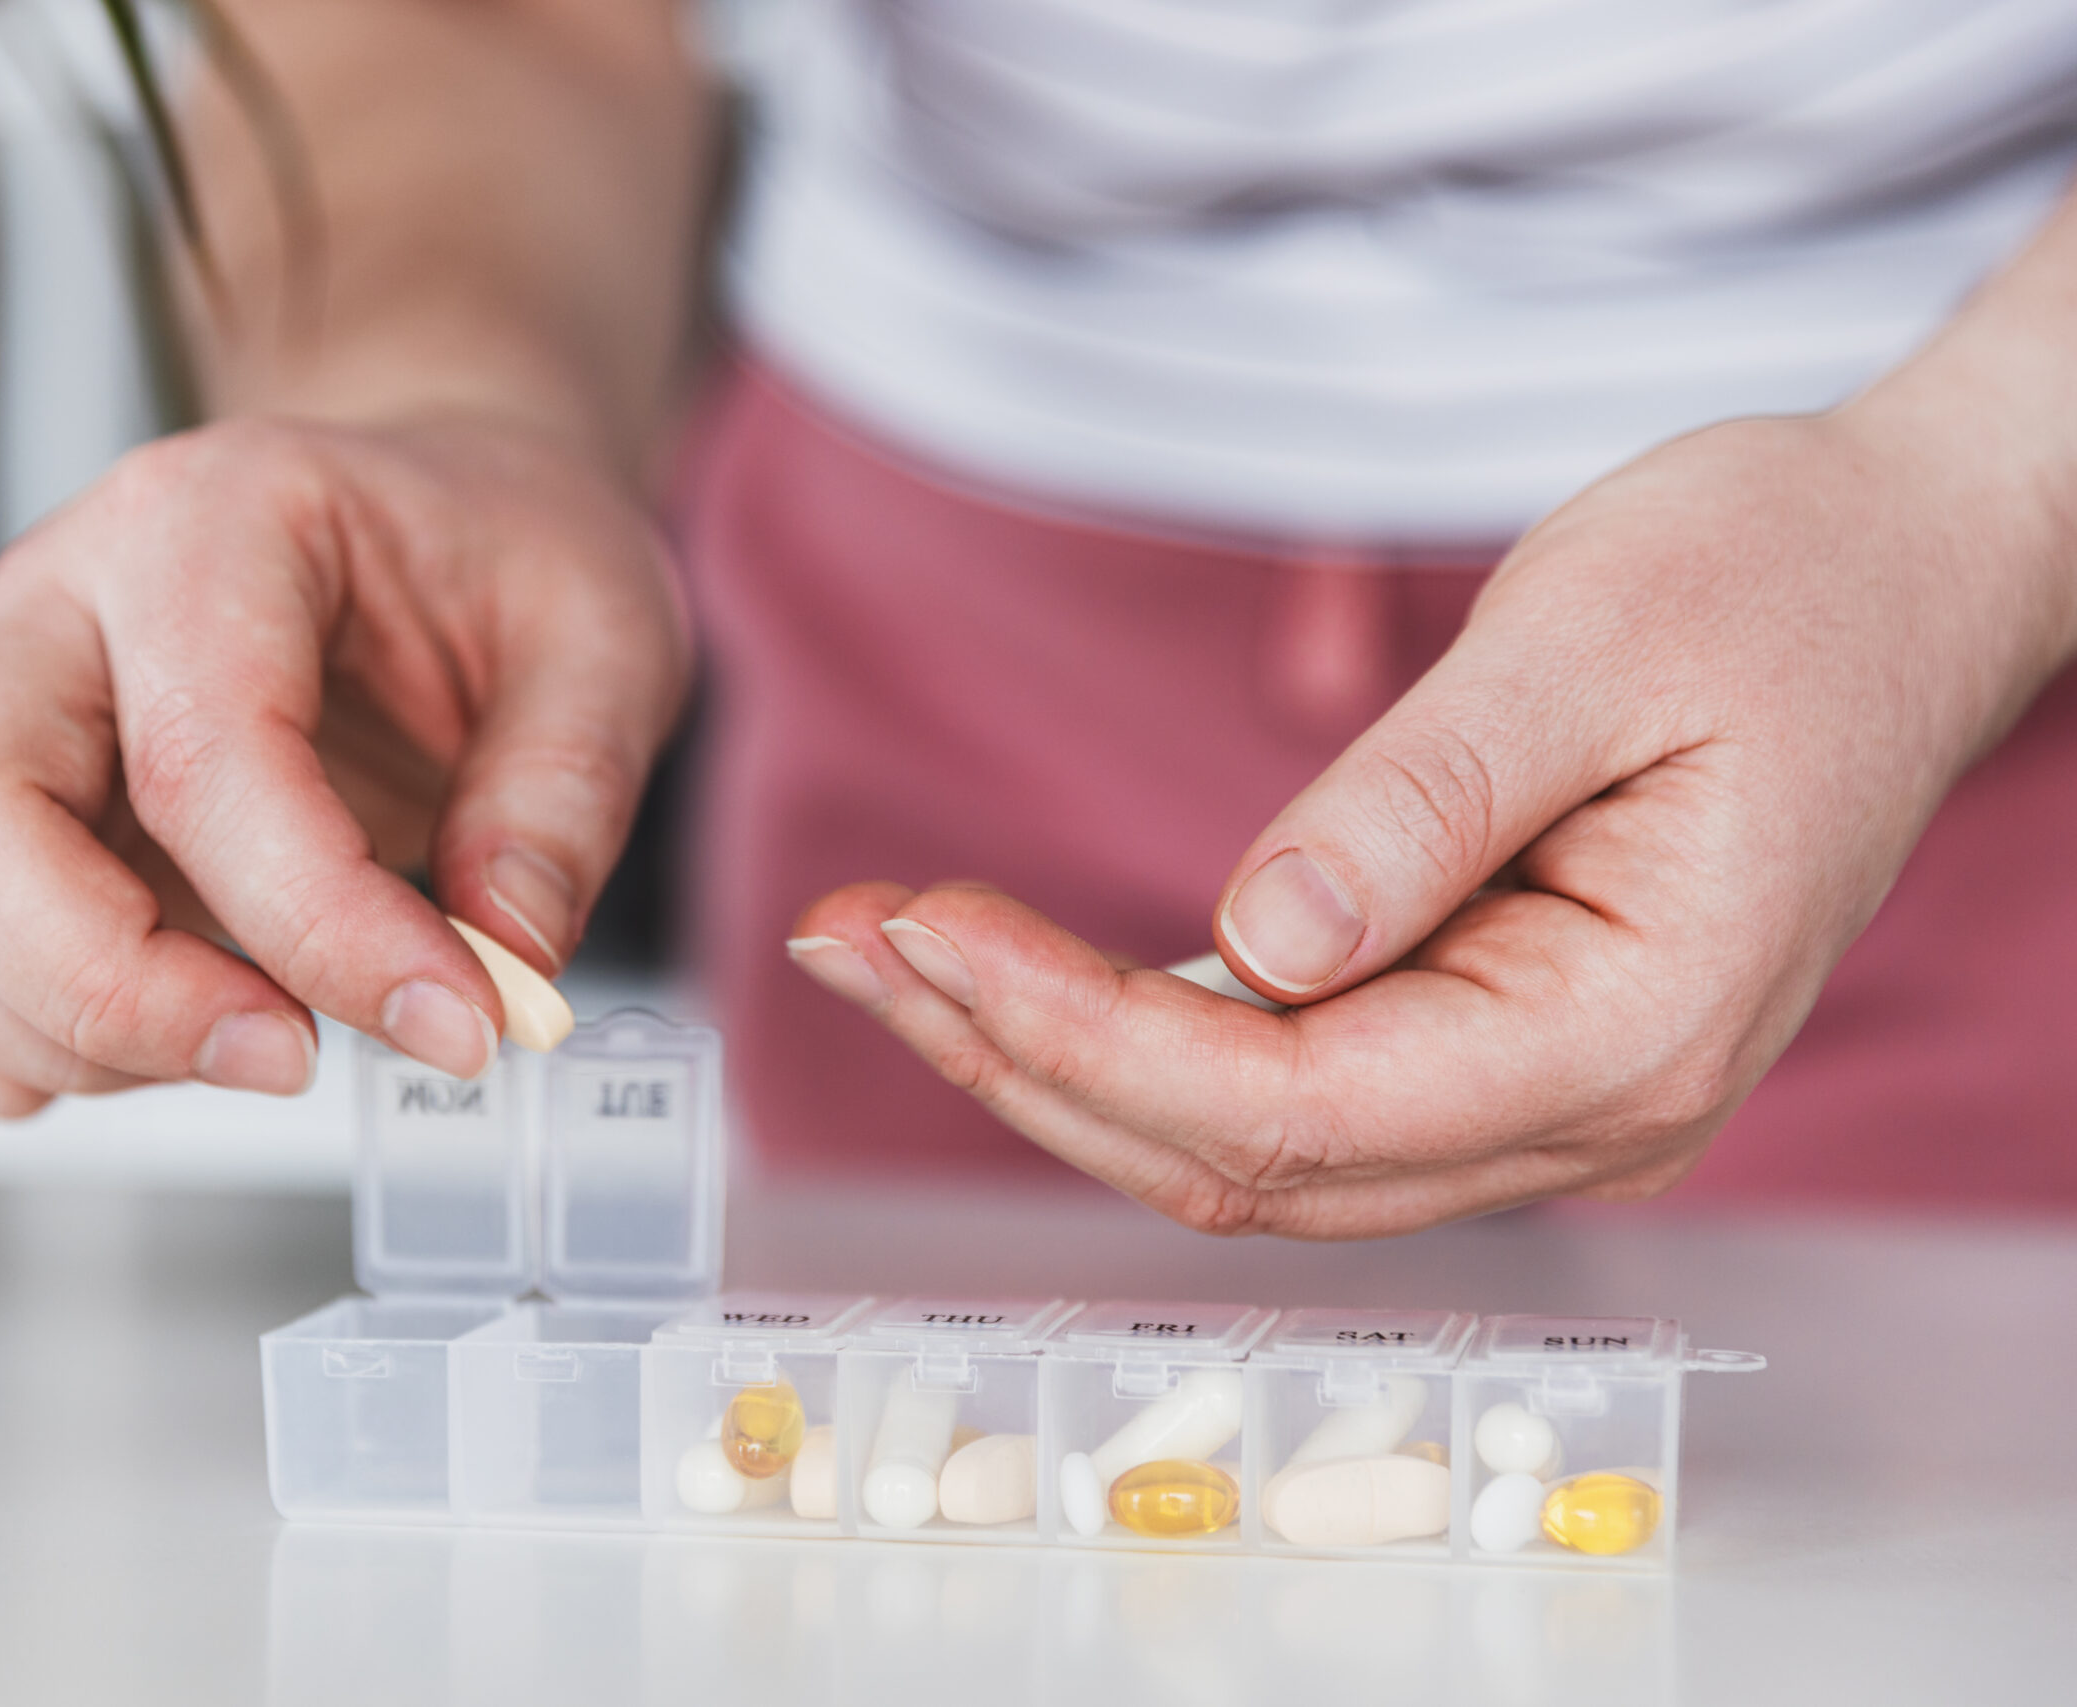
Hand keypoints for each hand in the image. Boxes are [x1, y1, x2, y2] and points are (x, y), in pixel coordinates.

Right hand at [0, 414, 687, 1114]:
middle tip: (293, 1056)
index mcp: (215, 520)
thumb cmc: (499, 560)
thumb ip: (561, 804)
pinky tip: (160, 1046)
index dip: (321, 927)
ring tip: (251, 1042)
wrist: (437, 522)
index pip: (204, 755)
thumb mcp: (605, 643)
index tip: (453, 1023)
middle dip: (109, 985)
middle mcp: (61, 599)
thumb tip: (504, 971)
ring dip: (52, 1030)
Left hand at [791, 400, 2076, 1236]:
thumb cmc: (1777, 579)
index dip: (1085, 1033)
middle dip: (1017, 1057)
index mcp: (1630, 1035)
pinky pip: (1285, 1093)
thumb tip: (1252, 945)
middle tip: (837, 941)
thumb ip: (1422, 806)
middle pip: (1241, 1159)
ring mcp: (1536, 1102)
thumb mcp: (1596, 641)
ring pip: (1244, 1146)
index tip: (924, 931)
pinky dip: (1133, 1034)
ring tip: (878, 949)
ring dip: (1047, 1057)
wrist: (1898, 577)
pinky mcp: (1486, 1050)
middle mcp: (1586, 1115)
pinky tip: (1013, 968)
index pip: (1297, 1106)